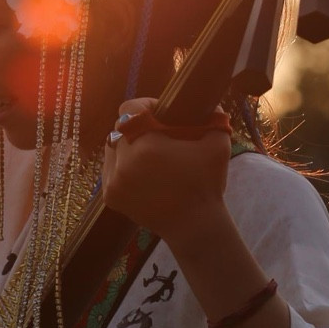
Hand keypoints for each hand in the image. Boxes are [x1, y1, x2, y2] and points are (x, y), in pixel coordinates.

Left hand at [100, 97, 231, 250]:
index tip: (160, 113)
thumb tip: (208, 103)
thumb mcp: (218, 143)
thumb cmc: (207, 183)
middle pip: (119, 127)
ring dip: (126, 145)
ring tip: (148, 153)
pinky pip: (110, 169)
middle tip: (156, 133)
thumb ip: (213, 117)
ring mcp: (113, 181)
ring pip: (112, 148)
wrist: (194, 225)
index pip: (130, 109)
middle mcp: (123, 162)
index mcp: (146, 145)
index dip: (145, 105)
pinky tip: (142, 171)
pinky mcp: (110, 195)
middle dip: (136, 126)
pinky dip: (122, 166)